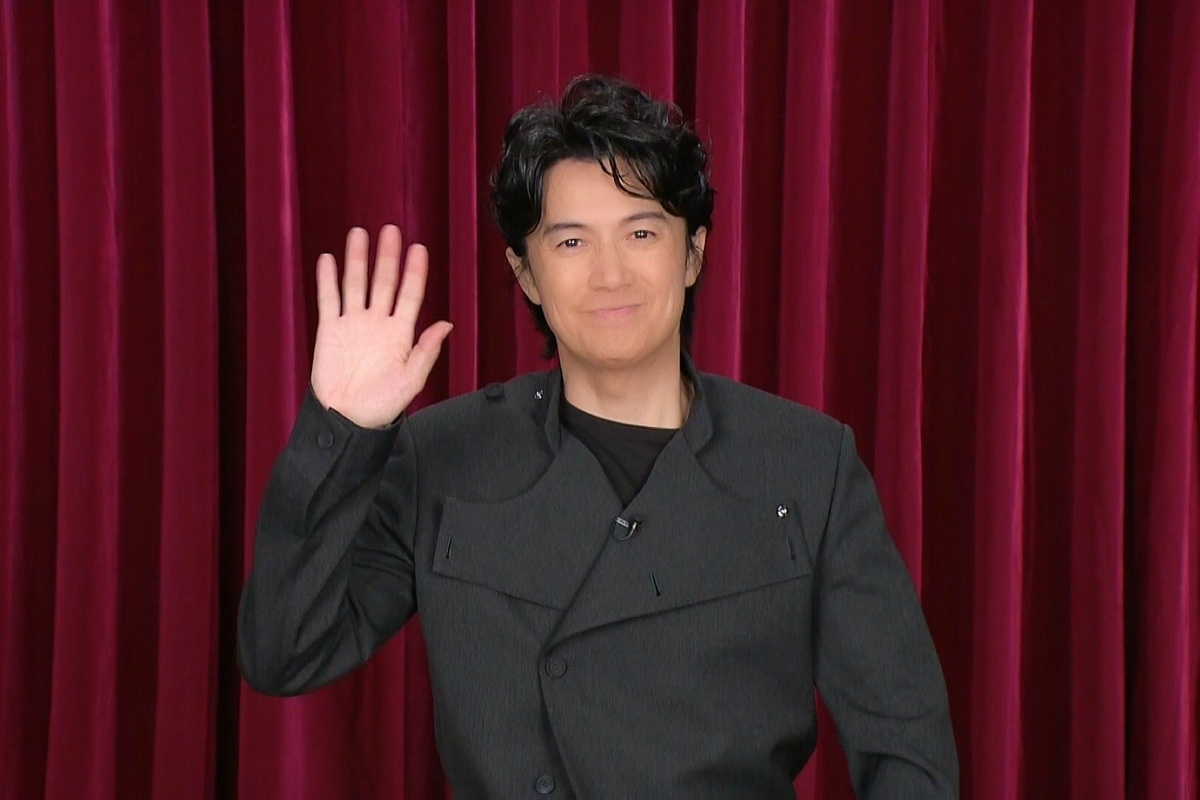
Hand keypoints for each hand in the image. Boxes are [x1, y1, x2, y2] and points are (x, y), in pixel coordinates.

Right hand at [310, 225, 452, 427]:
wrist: (347, 418)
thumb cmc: (382, 404)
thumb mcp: (412, 379)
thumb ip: (427, 350)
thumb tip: (446, 323)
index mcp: (400, 333)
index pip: (410, 294)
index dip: (415, 272)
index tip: (419, 249)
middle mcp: (377, 323)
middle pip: (383, 282)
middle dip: (387, 257)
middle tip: (391, 230)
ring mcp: (353, 324)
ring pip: (356, 284)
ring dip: (358, 259)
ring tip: (360, 234)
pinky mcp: (330, 330)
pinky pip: (329, 300)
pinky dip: (328, 280)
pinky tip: (328, 259)